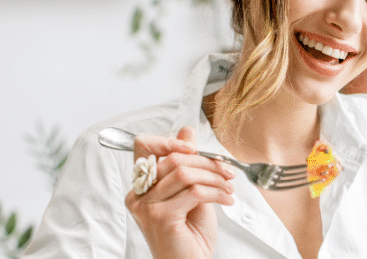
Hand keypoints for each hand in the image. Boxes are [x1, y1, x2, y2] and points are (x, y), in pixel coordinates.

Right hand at [125, 126, 235, 258]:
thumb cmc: (190, 235)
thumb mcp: (192, 192)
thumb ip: (187, 164)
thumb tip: (187, 130)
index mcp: (141, 186)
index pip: (143, 146)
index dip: (168, 140)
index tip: (193, 146)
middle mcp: (138, 195)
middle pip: (173, 158)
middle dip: (207, 162)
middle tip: (228, 172)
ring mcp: (146, 206)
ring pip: (184, 173)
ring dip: (214, 177)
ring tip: (228, 188)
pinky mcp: (160, 217)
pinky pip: (194, 191)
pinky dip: (216, 192)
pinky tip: (226, 200)